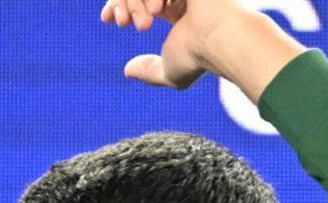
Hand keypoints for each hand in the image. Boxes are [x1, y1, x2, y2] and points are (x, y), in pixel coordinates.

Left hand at [99, 0, 305, 100]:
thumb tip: (128, 70)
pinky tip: (157, 11)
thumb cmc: (198, 59)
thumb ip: (150, 71)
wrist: (221, 41)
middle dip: (122, 3)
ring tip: (146, 23)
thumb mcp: (170, 72)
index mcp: (178, 10)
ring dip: (135, 2)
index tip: (106, 18)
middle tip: (122, 22)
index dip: (119, 5)